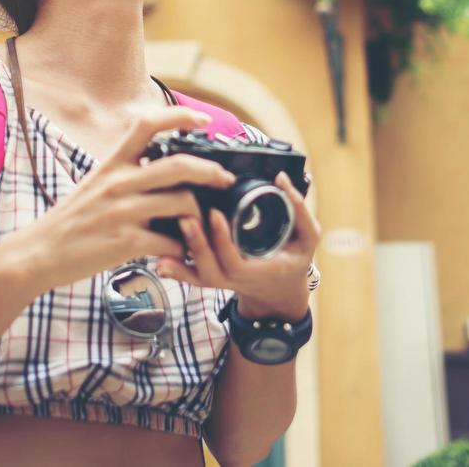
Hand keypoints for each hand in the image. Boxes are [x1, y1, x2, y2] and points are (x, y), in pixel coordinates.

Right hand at [22, 106, 235, 288]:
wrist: (39, 252)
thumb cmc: (72, 219)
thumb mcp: (95, 182)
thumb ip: (127, 171)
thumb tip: (164, 166)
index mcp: (112, 162)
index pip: (147, 124)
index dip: (180, 116)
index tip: (204, 121)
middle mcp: (118, 182)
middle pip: (178, 165)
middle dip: (211, 171)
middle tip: (225, 180)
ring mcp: (122, 212)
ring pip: (182, 204)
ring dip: (199, 216)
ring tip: (201, 225)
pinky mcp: (125, 242)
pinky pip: (170, 242)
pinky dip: (183, 248)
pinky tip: (182, 252)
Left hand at [157, 170, 320, 319]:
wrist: (281, 289)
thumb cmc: (293, 260)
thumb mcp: (308, 239)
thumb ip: (300, 211)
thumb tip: (281, 179)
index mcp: (258, 272)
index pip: (234, 263)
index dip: (222, 241)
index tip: (216, 214)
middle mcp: (235, 281)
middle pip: (209, 271)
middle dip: (196, 245)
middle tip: (187, 217)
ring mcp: (220, 282)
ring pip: (195, 276)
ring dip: (180, 258)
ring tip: (171, 232)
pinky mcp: (210, 277)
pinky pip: (190, 276)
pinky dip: (175, 269)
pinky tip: (160, 258)